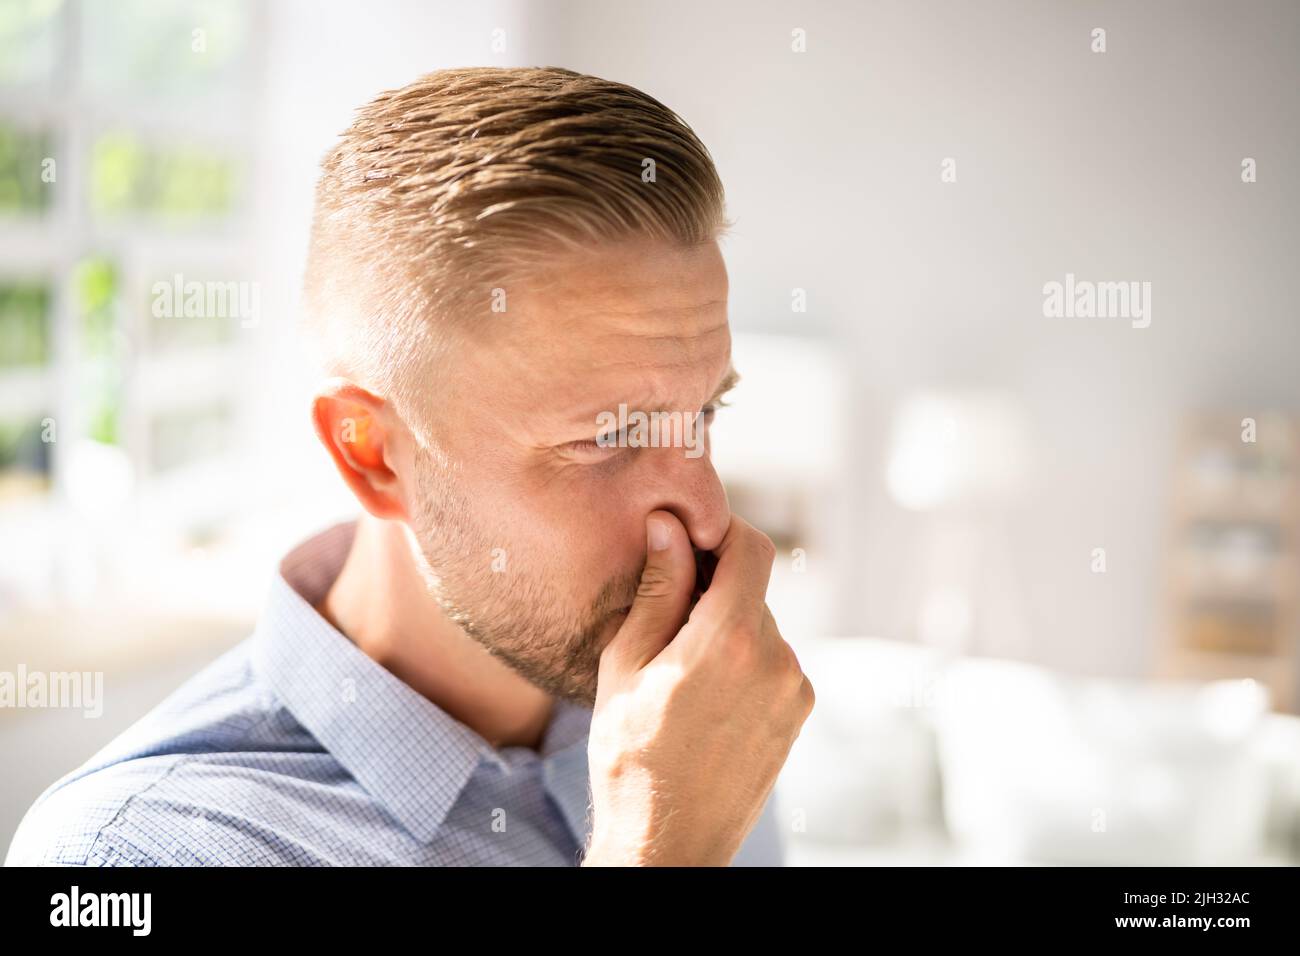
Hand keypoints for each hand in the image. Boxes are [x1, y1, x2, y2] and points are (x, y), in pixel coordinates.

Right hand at [582, 510, 814, 865]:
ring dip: (726, 626)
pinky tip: (704, 697)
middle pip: (751, 588)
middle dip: (711, 586)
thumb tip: (668, 524)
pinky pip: (772, 660)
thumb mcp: (626, 666)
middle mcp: (776, 660)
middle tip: (664, 615)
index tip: (688, 539)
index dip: (721, 530)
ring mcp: (794, 689)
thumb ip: (657, 589)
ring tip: (679, 671)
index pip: (751, 547)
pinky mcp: (798, 713)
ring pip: (760, 624)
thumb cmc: (630, 758)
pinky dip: (742, 659)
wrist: (666, 845)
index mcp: (729, 641)